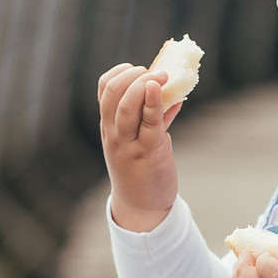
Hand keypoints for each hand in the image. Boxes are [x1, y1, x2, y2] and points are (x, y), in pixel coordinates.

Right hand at [97, 61, 181, 232]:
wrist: (142, 208)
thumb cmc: (143, 170)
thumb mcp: (141, 139)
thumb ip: (154, 117)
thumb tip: (174, 95)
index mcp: (109, 126)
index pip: (104, 89)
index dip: (119, 72)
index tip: (138, 68)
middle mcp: (114, 132)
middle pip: (112, 93)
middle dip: (132, 74)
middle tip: (155, 71)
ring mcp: (128, 143)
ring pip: (127, 106)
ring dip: (144, 84)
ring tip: (162, 76)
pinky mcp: (147, 152)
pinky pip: (149, 123)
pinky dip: (154, 103)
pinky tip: (162, 90)